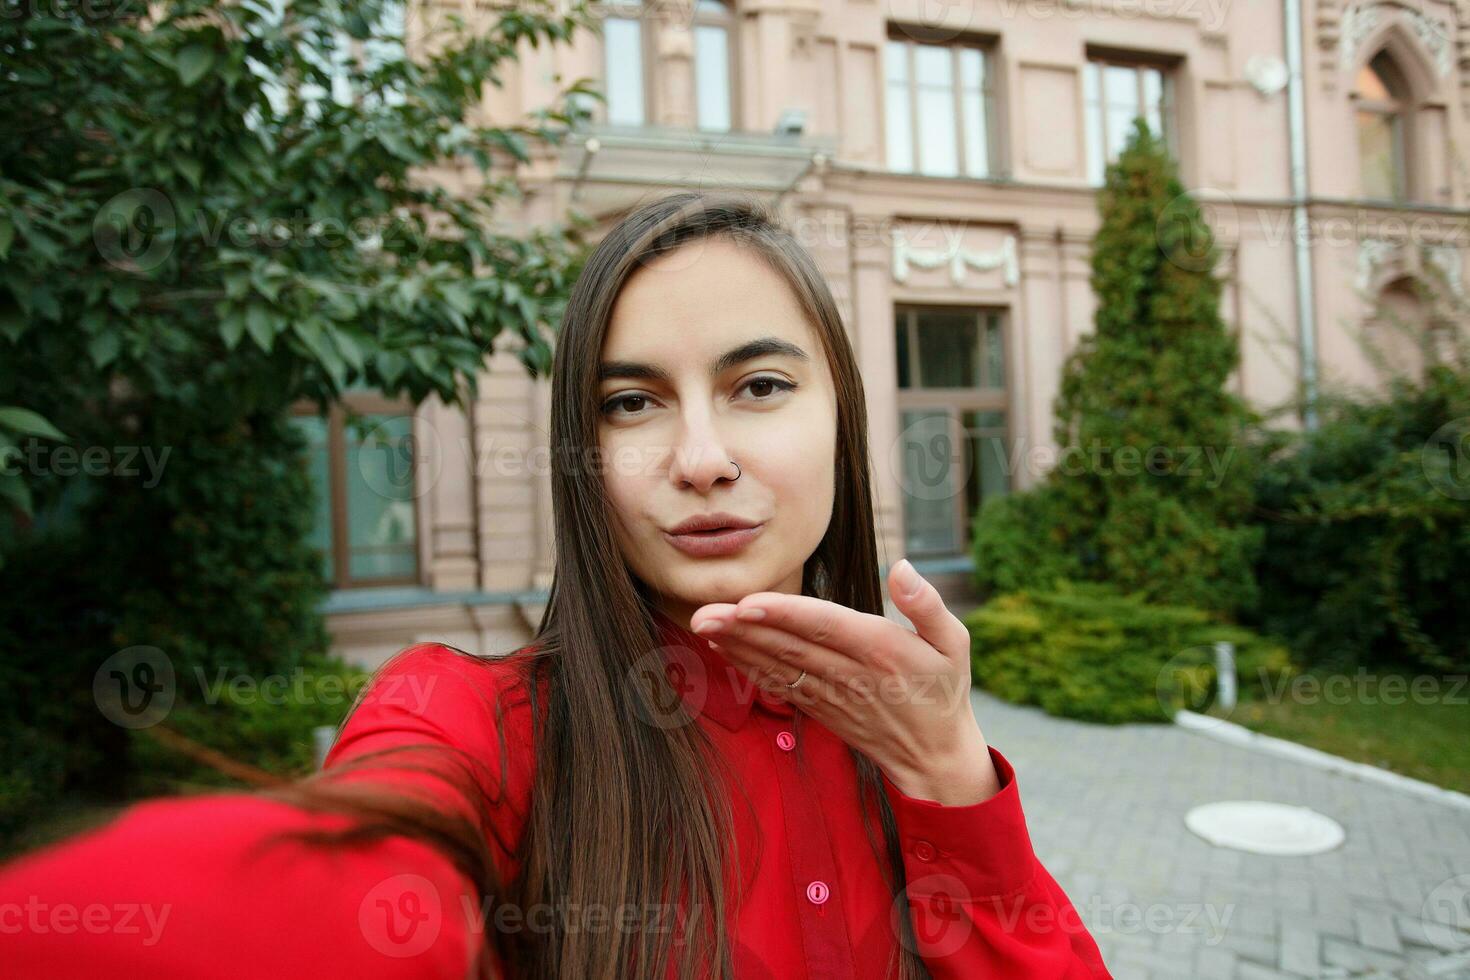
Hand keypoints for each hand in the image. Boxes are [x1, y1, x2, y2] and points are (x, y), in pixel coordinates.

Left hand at [689, 559, 1000, 806]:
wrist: (934, 757)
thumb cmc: (944, 689)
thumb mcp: (954, 643)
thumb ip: (927, 605)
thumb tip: (902, 566)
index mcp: (883, 651)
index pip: (826, 627)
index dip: (786, 615)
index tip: (748, 602)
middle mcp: (852, 674)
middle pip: (790, 647)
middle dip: (745, 629)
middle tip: (705, 611)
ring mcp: (832, 695)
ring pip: (779, 666)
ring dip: (739, 646)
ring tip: (704, 625)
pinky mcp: (819, 708)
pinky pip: (779, 685)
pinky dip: (749, 667)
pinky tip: (724, 649)